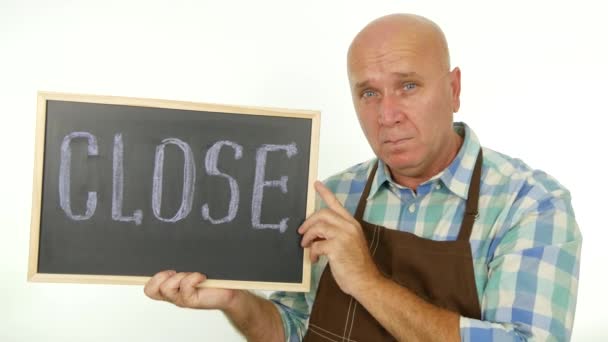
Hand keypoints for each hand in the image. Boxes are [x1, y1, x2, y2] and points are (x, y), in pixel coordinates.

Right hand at [144, 270, 239, 309]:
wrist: (230, 290)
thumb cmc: (211, 277)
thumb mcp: (192, 267)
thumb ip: (181, 261)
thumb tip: (174, 241)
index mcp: (169, 287)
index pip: (149, 288)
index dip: (147, 278)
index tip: (164, 268)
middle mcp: (172, 294)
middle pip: (150, 290)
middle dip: (160, 277)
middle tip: (175, 271)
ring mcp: (180, 299)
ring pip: (166, 288)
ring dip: (179, 277)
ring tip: (192, 275)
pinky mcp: (191, 301)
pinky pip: (185, 287)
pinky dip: (193, 278)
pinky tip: (202, 277)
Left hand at [298, 181, 381, 295]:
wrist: (366, 281)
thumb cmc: (356, 266)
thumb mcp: (348, 244)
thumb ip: (335, 234)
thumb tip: (315, 231)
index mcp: (352, 224)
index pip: (337, 204)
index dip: (325, 193)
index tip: (316, 184)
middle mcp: (349, 226)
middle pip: (322, 213)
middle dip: (308, 222)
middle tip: (301, 233)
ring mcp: (344, 235)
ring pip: (317, 227)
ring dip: (308, 237)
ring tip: (306, 247)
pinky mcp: (337, 247)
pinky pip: (316, 244)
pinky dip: (312, 252)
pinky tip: (315, 260)